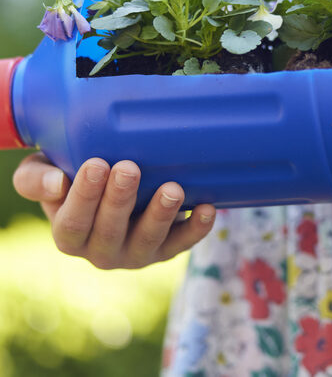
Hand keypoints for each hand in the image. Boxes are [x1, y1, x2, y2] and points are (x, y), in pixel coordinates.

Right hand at [12, 154, 215, 268]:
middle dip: (120, 200)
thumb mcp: (44, 172)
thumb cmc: (73, 174)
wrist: (111, 184)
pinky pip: (183, 243)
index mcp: (70, 235)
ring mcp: (137, 253)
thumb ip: (36, 178)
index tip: (96, 164)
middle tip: (129, 168)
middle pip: (110, 232)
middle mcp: (102, 251)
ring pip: (149, 241)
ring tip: (172, 189)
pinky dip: (198, 228)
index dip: (84, 196)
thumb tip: (57, 181)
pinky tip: (209, 209)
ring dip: (161, 215)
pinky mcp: (166, 249)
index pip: (73, 223)